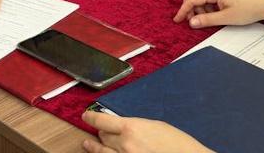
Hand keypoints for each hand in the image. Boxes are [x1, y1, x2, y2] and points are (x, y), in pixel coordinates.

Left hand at [82, 111, 212, 152]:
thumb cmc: (177, 144)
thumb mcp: (156, 126)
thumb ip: (135, 126)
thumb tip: (123, 126)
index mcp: (131, 128)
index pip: (101, 121)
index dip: (91, 117)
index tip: (86, 115)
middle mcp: (124, 145)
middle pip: (102, 136)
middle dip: (101, 132)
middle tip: (100, 129)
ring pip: (102, 152)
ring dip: (94, 147)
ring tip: (87, 144)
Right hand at [173, 0, 263, 28]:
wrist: (262, 5)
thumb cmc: (247, 10)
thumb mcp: (226, 18)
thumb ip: (207, 20)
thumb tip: (191, 22)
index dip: (183, 10)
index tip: (177, 20)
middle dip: (189, 7)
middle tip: (191, 21)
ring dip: (198, 8)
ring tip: (207, 19)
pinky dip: (205, 7)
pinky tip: (212, 15)